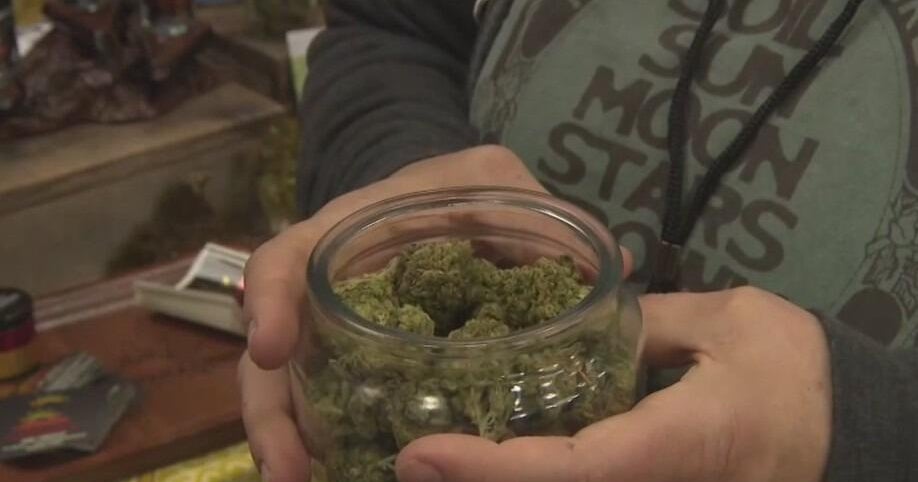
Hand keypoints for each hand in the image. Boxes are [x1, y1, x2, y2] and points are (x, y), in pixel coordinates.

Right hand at [239, 145, 546, 481]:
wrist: (446, 198)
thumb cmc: (466, 185)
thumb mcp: (497, 181)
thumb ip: (544, 215)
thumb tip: (622, 267)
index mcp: (354, 232)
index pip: (288, 256)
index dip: (269, 298)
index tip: (270, 348)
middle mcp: (332, 287)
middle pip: (275, 348)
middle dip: (273, 411)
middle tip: (290, 469)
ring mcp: (341, 331)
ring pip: (294, 389)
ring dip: (293, 442)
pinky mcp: (361, 364)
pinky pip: (333, 404)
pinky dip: (331, 442)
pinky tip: (342, 475)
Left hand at [396, 287, 832, 481]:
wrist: (832, 430)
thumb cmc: (787, 370)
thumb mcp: (728, 323)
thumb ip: (643, 320)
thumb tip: (574, 310)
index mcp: (682, 442)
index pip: (574, 470)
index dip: (493, 470)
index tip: (422, 456)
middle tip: (404, 462)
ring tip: (425, 464)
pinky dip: (523, 479)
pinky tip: (478, 462)